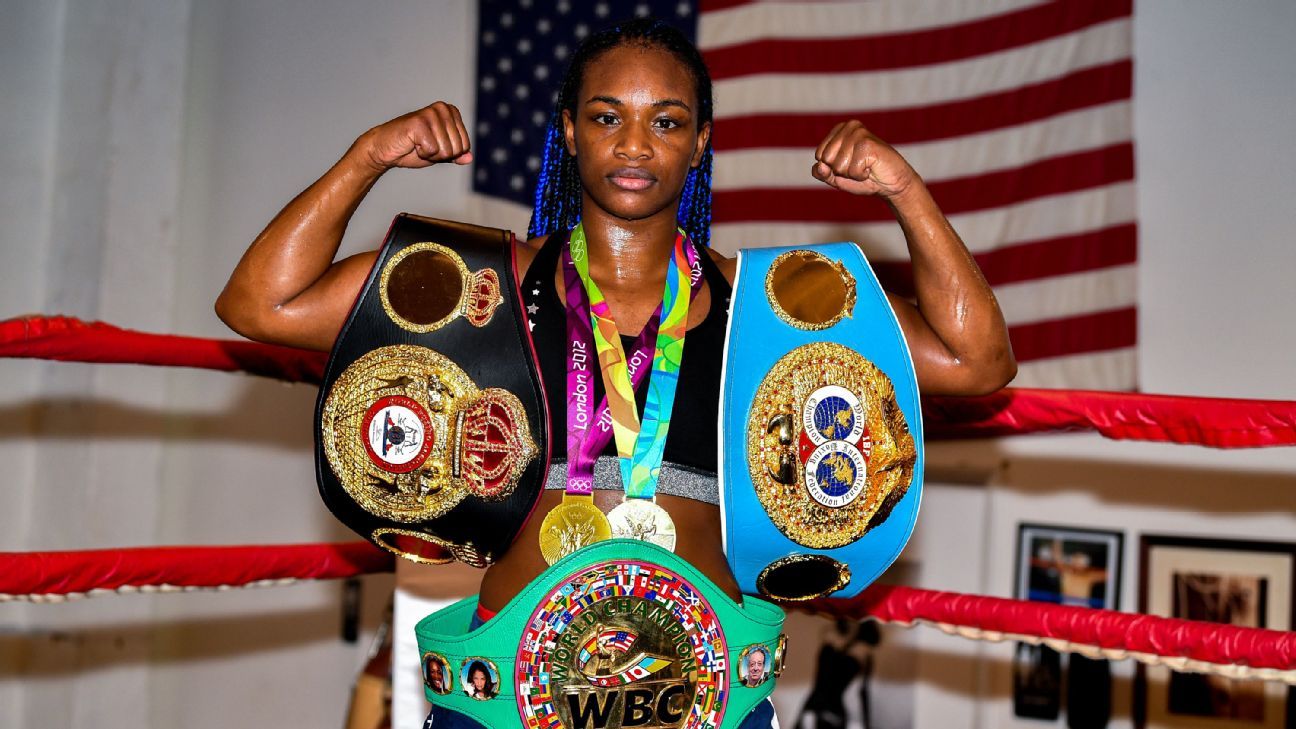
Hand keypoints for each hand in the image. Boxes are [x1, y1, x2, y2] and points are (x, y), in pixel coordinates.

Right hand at [357, 101, 472, 171]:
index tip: (434, 147)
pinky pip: (432, 150)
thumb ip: (455, 154)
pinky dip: (422, 154)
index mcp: (451, 112)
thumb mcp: (439, 153)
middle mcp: (442, 108)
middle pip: (457, 148)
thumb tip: (469, 158)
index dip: (450, 154)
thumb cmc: (411, 149)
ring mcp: (430, 113)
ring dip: (431, 154)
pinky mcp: (419, 122)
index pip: (465, 146)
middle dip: (441, 155)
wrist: (384, 149)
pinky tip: (411, 144)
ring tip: (417, 145)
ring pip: (446, 150)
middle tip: (424, 147)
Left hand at [812, 120, 917, 198]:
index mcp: (840, 129)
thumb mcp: (837, 177)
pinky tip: (872, 168)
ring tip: (866, 167)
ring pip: (838, 166)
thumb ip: (822, 173)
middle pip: (826, 159)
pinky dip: (860, 176)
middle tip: (859, 167)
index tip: (849, 165)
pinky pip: (852, 170)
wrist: (892, 183)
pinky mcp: (868, 144)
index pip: (819, 156)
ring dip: (852, 174)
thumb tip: (819, 165)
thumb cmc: (865, 178)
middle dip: (841, 171)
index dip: (832, 168)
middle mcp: (849, 126)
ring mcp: (859, 133)